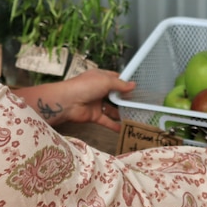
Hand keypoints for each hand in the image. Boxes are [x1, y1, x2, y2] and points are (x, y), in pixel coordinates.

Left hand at [19, 69, 135, 131]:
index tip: (138, 87)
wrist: (67, 102)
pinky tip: (124, 129)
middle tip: (140, 103)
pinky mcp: (94, 116)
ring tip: (136, 117)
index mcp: (100, 77)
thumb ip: (120, 85)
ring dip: (121, 113)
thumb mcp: (106, 81)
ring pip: (112, 109)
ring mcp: (96, 103)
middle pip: (115, 94)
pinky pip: (107, 121)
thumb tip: (133, 85)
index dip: (125, 82)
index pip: (115, 78)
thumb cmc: (85, 86)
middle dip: (125, 98)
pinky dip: (114, 126)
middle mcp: (99, 90)